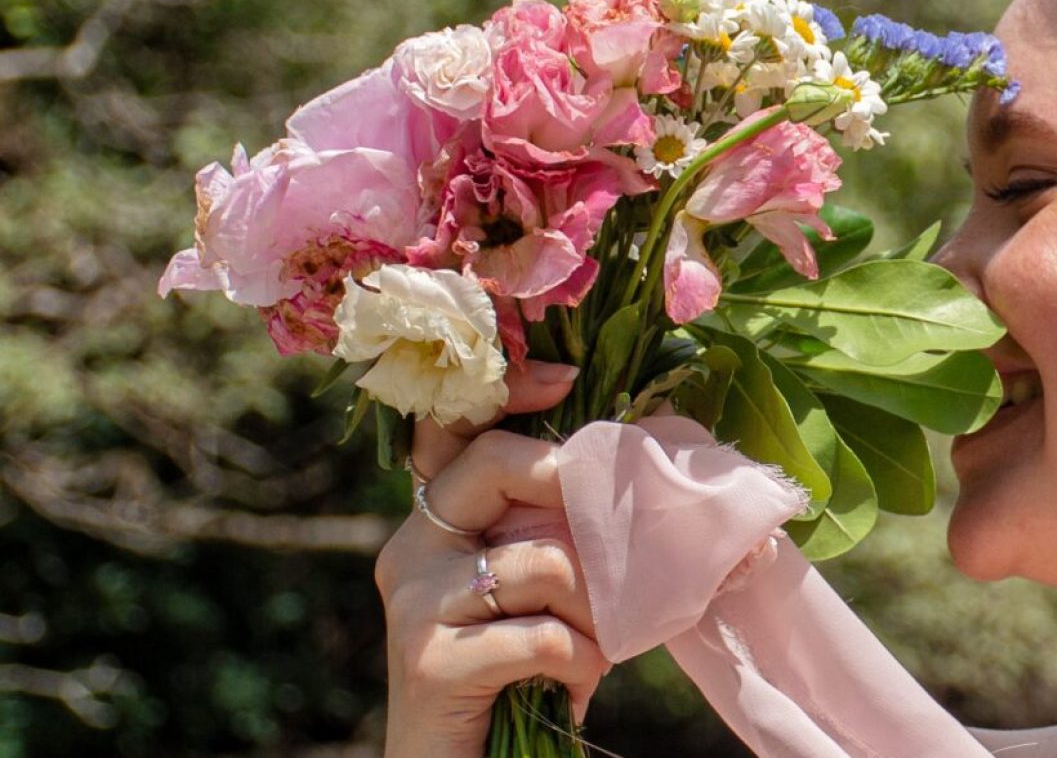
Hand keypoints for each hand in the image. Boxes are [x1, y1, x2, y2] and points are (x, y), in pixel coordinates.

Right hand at [373, 361, 609, 757]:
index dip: (506, 390)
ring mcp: (415, 603)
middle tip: (612, 535)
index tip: (569, 378)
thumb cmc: (519, 674)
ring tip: (600, 645)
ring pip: (541, 561)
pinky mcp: (428, 662)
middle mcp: (413, 547)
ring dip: (596, 608)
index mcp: (437, 521)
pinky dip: (583, 660)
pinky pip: (542, 635)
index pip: (454, 429)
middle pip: (495, 465)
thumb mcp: (539, 591)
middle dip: (571, 485)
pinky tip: (579, 684)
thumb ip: (556, 530)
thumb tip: (637, 464)